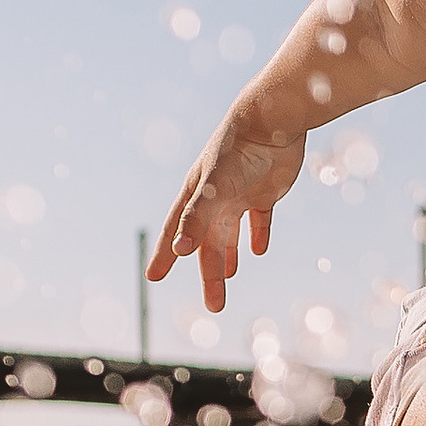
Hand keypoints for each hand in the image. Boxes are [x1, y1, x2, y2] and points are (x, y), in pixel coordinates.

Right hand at [148, 99, 306, 311]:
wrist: (271, 120)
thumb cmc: (237, 150)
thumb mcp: (214, 188)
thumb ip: (198, 219)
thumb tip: (180, 251)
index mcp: (196, 196)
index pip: (176, 232)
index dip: (165, 255)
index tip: (154, 278)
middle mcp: (215, 197)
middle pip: (208, 243)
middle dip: (209, 274)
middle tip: (214, 305)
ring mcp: (240, 194)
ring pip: (231, 234)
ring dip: (229, 258)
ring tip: (228, 279)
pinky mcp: (266, 192)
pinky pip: (260, 220)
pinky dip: (258, 235)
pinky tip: (259, 250)